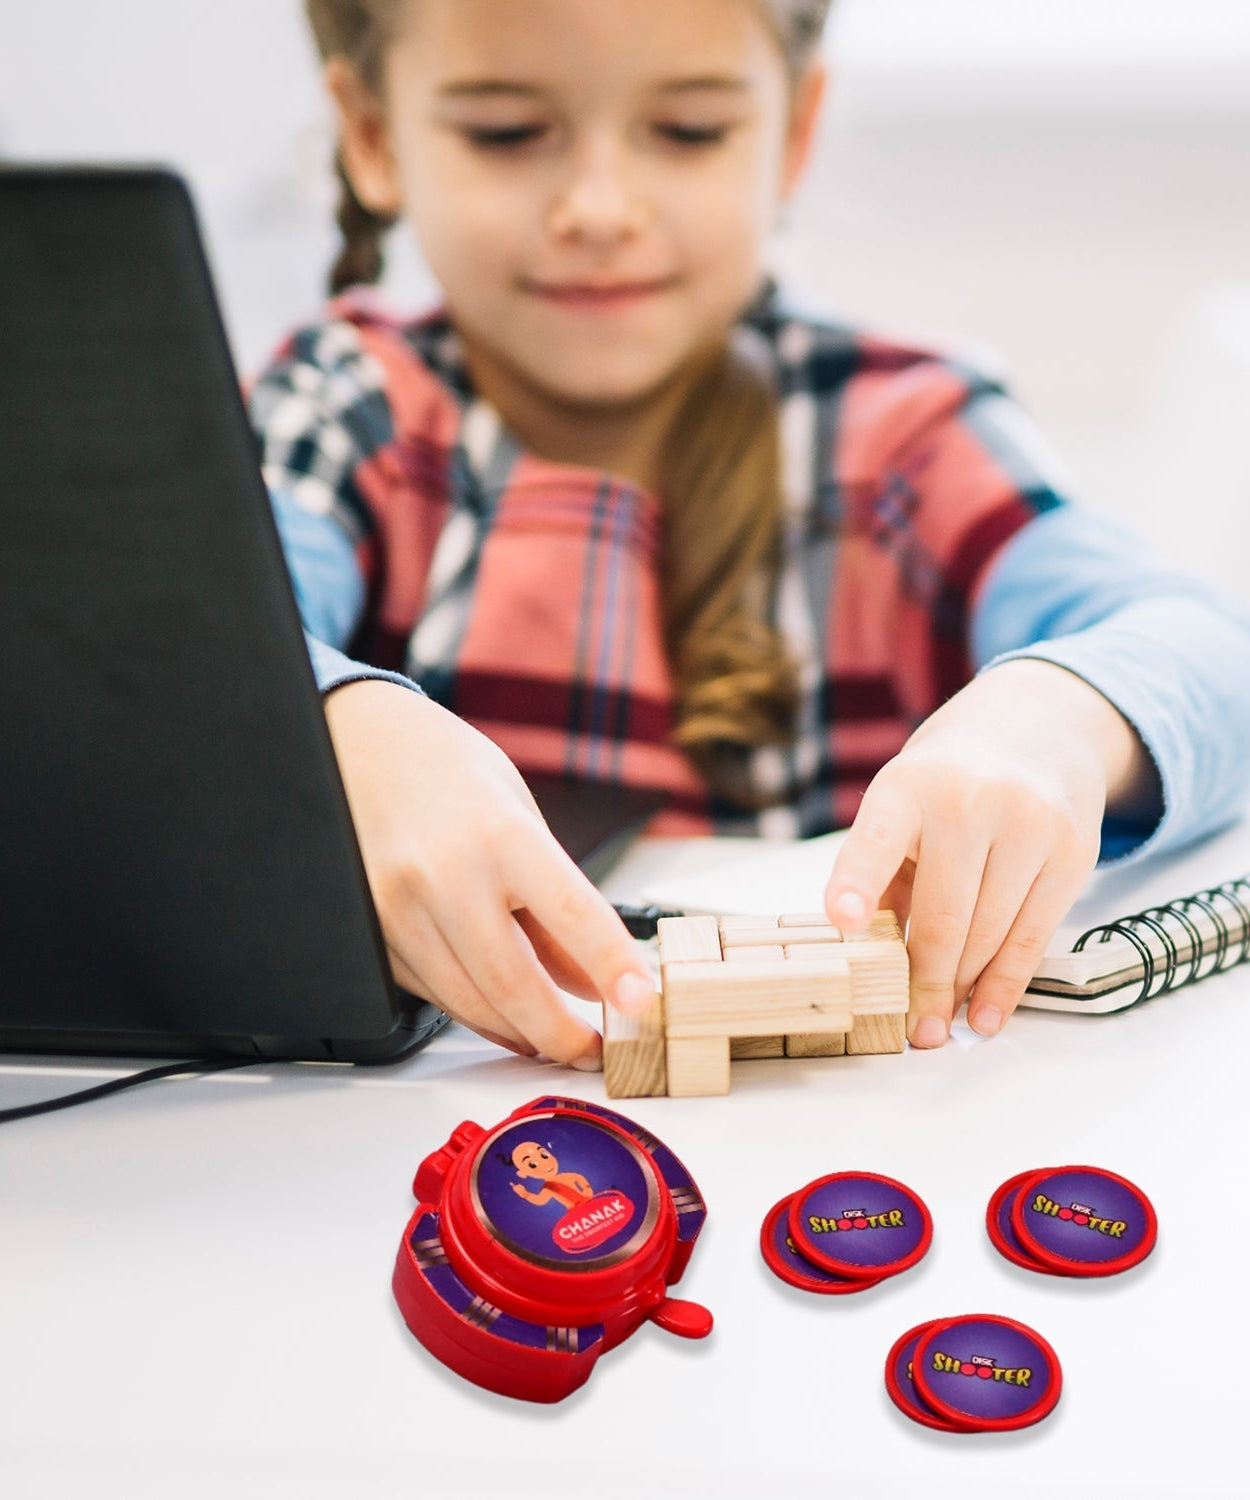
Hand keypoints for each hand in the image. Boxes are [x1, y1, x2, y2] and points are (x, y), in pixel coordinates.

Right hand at [323, 680, 655, 1067]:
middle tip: (594, 1051)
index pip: (572, 915)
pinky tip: (503, 1014)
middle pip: (514, 984)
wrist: (359, 746)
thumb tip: (593, 980)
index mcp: (500, 834)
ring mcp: (399, 909)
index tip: (643, 1004)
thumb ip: (558, 904)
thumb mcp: (524, 818)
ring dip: (521, 1034)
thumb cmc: (450, 772)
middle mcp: (445, 874)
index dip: (612, 968)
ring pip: (470, 1003)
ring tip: (556, 1041)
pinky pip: (433, 994)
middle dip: (563, 1035)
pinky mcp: (373, 934)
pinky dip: (475, 1012)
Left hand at [824, 660, 1157, 1045]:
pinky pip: (1034, 936)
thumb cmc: (945, 785)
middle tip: (911, 1029)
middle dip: (924, 982)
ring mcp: (1029, 824)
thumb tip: (869, 955)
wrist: (1034, 730)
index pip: (877, 840)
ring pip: (991, 933)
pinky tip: (985, 1015)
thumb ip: (881, 875)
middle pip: (945, 915)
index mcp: (908, 787)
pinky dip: (1006, 984)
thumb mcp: (898, 809)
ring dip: (962, 989)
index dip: (858, 882)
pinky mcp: (1073, 851)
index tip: (845, 921)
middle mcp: (970, 801)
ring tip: (940, 1025)